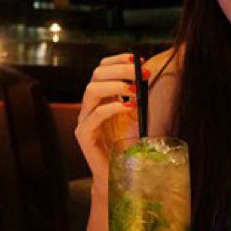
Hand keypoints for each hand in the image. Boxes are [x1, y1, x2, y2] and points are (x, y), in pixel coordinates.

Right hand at [75, 53, 148, 181]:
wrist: (119, 172)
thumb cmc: (127, 143)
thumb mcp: (136, 114)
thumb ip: (137, 95)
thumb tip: (147, 72)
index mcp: (101, 97)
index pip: (101, 68)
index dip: (117, 60)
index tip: (138, 58)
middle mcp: (90, 105)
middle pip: (96, 75)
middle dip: (120, 69)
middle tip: (141, 72)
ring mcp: (84, 119)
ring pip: (91, 91)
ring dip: (116, 85)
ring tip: (135, 89)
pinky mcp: (84, 135)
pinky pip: (94, 115)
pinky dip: (112, 108)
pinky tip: (129, 107)